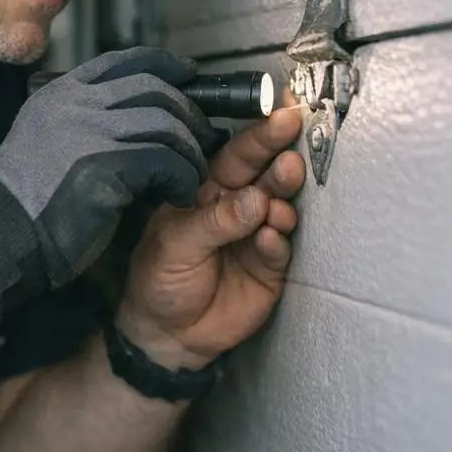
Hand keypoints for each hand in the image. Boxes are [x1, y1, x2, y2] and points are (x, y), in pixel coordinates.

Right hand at [0, 46, 217, 318]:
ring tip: (193, 173)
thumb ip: (78, 117)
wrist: (1, 236)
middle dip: (188, 112)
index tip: (188, 74)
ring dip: (189, 151)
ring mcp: (91, 133)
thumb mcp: (43, 137)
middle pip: (154, 89)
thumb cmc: (24, 199)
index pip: (124, 61)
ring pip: (166, 125)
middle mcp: (76, 104)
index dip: (164, 64)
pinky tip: (180, 194)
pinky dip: (181, 178)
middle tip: (203, 135)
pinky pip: (165, 162)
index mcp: (60, 93)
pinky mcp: (107, 168)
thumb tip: (132, 112)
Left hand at [115, 104, 305, 368]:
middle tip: (291, 159)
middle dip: (280, 163)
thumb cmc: (161, 278)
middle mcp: (238, 206)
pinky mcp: (271, 268)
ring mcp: (257, 235)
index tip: (284, 116)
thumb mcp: (175, 245)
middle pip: (265, 176)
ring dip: (283, 200)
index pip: (236, 156)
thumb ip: (216, 222)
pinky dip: (278, 241)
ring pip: (279, 208)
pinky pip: (281, 248)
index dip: (260, 136)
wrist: (168, 335)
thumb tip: (257, 199)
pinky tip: (271, 237)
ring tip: (279, 199)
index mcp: (208, 190)